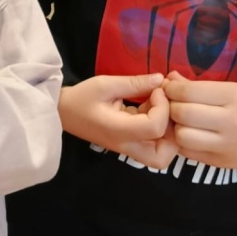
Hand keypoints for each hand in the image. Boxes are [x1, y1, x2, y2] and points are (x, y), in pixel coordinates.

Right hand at [60, 73, 178, 168]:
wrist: (62, 112)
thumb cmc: (81, 98)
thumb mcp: (105, 84)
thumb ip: (134, 83)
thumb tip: (161, 79)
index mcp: (118, 131)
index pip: (154, 128)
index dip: (163, 107)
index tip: (156, 89)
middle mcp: (126, 145)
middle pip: (163, 156)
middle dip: (173, 132)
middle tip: (167, 107)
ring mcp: (128, 148)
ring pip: (161, 153)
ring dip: (168, 130)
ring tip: (159, 105)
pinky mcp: (130, 143)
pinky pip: (153, 143)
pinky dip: (159, 125)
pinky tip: (152, 105)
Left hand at [164, 73, 236, 167]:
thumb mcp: (230, 89)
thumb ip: (197, 85)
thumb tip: (169, 78)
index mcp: (233, 97)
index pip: (189, 92)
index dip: (172, 89)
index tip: (169, 88)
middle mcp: (229, 121)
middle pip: (183, 113)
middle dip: (170, 107)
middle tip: (170, 104)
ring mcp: (224, 144)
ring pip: (181, 136)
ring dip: (175, 127)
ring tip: (179, 121)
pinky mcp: (218, 161)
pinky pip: (187, 152)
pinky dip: (180, 142)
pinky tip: (186, 134)